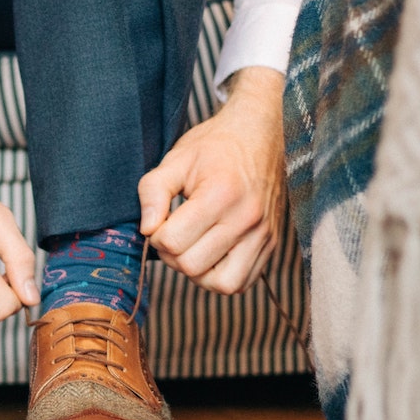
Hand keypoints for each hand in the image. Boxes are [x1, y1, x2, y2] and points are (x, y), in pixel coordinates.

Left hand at [138, 67, 285, 293]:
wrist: (262, 135)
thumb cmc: (216, 146)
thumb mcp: (176, 159)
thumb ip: (153, 192)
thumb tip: (147, 229)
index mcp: (220, 195)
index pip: (173, 241)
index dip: (156, 236)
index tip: (161, 220)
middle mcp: (246, 219)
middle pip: (193, 266)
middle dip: (172, 255)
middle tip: (173, 232)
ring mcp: (263, 236)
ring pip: (220, 284)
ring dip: (197, 272)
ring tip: (191, 246)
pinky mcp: (272, 245)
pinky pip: (242, 282)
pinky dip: (220, 276)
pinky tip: (210, 253)